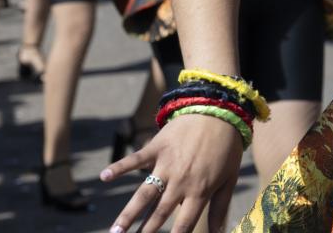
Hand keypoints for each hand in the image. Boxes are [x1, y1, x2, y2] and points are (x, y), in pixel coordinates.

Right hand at [101, 113, 243, 232]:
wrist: (219, 112)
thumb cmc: (226, 149)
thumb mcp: (229, 179)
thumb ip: (220, 207)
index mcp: (200, 190)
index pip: (185, 222)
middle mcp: (181, 180)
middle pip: (159, 212)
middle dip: (146, 231)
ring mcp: (167, 164)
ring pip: (144, 193)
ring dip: (128, 213)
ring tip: (115, 231)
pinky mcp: (156, 148)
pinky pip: (135, 159)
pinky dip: (119, 167)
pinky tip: (104, 176)